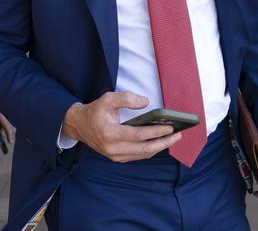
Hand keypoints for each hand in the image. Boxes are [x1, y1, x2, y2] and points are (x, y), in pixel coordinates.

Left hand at [0, 93, 13, 143]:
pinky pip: (1, 114)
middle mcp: (4, 111)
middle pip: (5, 124)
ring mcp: (2, 108)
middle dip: (1, 131)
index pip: (7, 127)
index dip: (9, 135)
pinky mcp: (0, 104)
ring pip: (3, 119)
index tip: (10, 142)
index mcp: (2, 113)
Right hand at [61, 91, 180, 162]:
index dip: (156, 131)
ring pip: (143, 155)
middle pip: (145, 149)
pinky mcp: (117, 158)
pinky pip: (138, 156)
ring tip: (173, 138)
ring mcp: (115, 156)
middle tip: (178, 135)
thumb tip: (146, 102)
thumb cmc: (94, 111)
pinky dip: (151, 150)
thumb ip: (126, 98)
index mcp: (110, 134)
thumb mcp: (107, 98)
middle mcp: (113, 149)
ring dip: (160, 147)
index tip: (170, 127)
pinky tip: (160, 142)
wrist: (79, 126)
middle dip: (164, 142)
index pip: (139, 135)